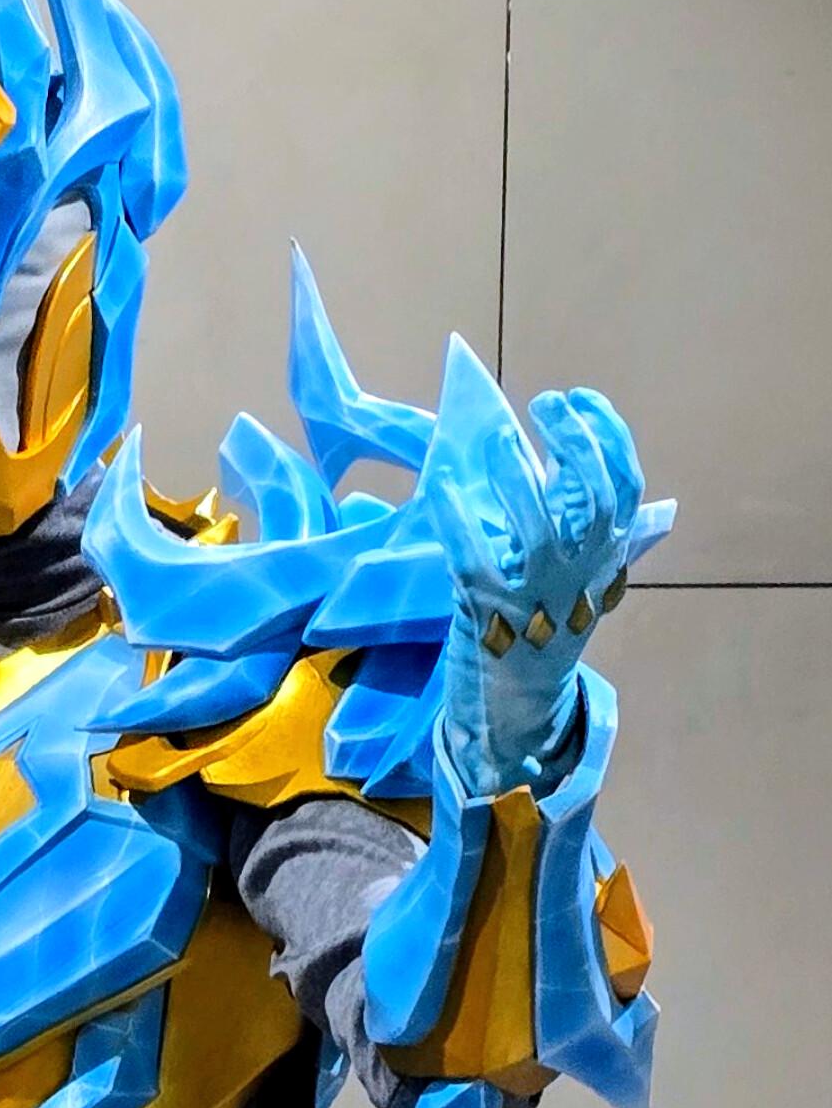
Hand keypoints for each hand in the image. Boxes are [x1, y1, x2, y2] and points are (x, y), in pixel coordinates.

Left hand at [418, 339, 671, 802]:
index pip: (627, 490)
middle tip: (543, 405)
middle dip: (574, 444)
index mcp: (608, 560)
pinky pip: (475, 564)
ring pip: (539, 532)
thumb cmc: (547, 630)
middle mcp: (581, 578)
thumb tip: (664, 511)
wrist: (516, 709)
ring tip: (499, 441)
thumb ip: (620, 544)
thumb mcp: (591, 585)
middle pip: (594, 502)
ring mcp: (538, 600)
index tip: (579, 399)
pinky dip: (458, 524)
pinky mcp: (491, 618)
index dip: (608, 437)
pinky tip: (443, 489)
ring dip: (518, 479)